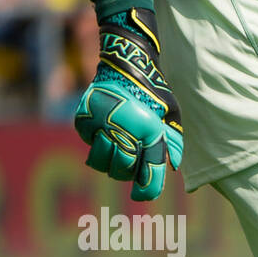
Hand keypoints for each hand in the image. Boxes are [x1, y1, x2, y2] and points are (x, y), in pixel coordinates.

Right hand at [74, 8, 183, 200]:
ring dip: (108, 161)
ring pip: (100, 162)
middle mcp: (125, 130)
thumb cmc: (153, 91)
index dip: (146, 190)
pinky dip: (94, 142)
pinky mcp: (85, 118)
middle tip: (128, 163)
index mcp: (150, 132)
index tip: (141, 196)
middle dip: (126, 172)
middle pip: (121, 171)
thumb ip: (172, 142)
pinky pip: (88, 143)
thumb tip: (170, 166)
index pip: (148, 173)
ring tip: (114, 148)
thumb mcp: (171, 115)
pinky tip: (103, 130)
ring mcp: (102, 124)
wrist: (127, 60)